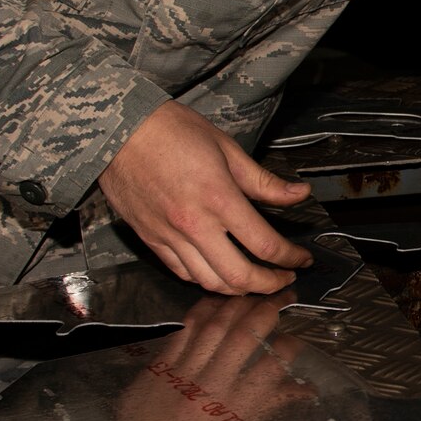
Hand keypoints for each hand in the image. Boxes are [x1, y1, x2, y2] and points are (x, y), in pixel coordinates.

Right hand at [99, 101, 313, 292]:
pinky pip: (182, 273)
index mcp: (219, 198)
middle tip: (284, 278)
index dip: (290, 258)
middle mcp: (194, 224)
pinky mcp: (151, 240)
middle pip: (239, 277)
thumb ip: (264, 181)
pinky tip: (219, 272)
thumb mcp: (227, 148)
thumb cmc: (173, 131)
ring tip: (255, 280)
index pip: (264, 244)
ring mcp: (170, 236)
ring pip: (209, 283)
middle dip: (269, 284)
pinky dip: (206, 280)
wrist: (119, 131)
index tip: (301, 259)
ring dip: (238, 289)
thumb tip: (300, 194)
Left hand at [114, 291, 315, 420]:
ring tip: (256, 293)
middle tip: (285, 296)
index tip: (297, 337)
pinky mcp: (161, 362)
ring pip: (217, 325)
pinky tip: (220, 300)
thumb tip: (309, 388)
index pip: (270, 369)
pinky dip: (206, 308)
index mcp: (233, 411)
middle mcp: (210, 387)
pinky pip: (186, 326)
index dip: (290, 347)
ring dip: (240, 303)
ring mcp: (183, 372)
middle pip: (245, 337)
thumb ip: (270, 405)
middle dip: (269, 310)